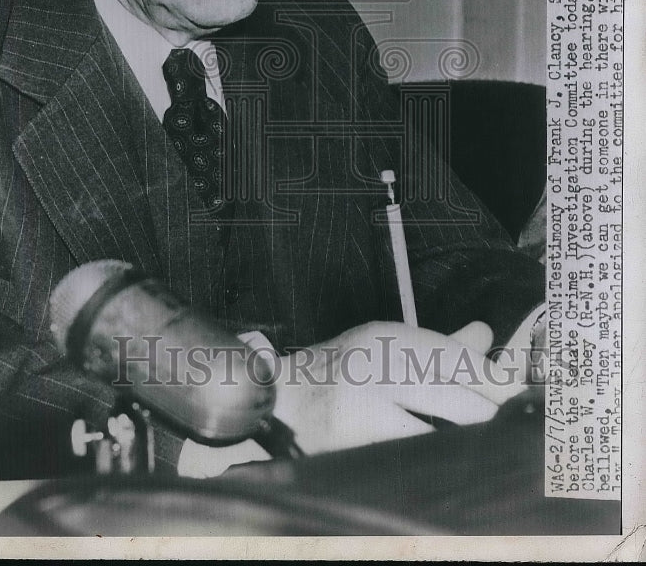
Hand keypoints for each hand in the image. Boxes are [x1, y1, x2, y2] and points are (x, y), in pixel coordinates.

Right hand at [271, 320, 527, 455]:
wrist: (282, 400)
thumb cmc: (345, 371)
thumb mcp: (388, 346)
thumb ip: (439, 345)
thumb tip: (484, 334)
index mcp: (391, 339)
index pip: (459, 360)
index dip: (495, 384)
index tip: (521, 399)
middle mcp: (380, 367)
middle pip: (457, 398)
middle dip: (489, 417)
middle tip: (512, 432)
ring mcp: (368, 407)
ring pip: (439, 433)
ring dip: (466, 444)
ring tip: (485, 452)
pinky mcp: (359, 445)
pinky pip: (412, 457)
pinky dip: (435, 462)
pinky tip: (451, 468)